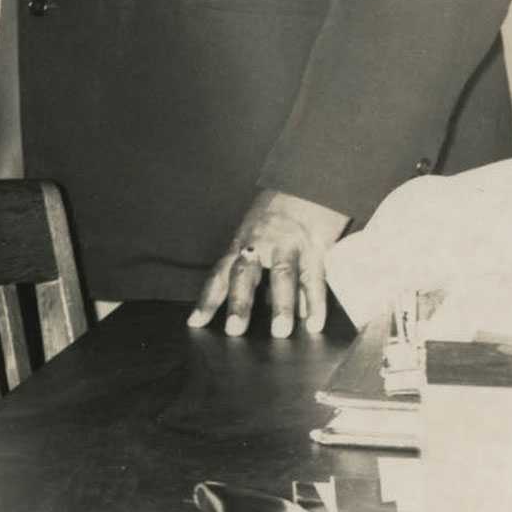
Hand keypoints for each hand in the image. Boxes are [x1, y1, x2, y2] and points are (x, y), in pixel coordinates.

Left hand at [188, 189, 348, 337]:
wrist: (307, 179)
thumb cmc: (279, 209)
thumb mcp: (256, 232)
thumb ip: (253, 264)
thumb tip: (254, 302)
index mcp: (242, 242)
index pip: (220, 273)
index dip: (208, 298)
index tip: (195, 323)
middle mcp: (261, 243)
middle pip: (245, 274)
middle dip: (239, 303)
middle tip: (234, 331)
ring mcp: (289, 243)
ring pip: (283, 275)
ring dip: (281, 305)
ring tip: (280, 332)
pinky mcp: (316, 244)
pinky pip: (315, 275)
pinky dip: (316, 301)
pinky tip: (313, 323)